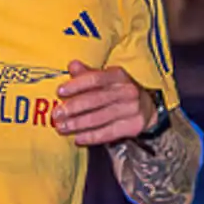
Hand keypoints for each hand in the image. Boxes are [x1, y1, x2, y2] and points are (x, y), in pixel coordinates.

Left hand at [45, 65, 160, 148]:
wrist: (147, 107)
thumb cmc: (118, 90)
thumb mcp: (106, 78)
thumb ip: (87, 74)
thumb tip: (72, 65)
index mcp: (118, 76)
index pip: (95, 79)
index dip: (76, 85)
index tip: (60, 92)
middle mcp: (127, 91)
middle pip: (96, 100)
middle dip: (74, 107)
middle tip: (56, 114)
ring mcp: (132, 109)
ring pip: (100, 118)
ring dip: (78, 124)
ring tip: (62, 127)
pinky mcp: (134, 126)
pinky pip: (109, 133)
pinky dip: (92, 136)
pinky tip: (78, 138)